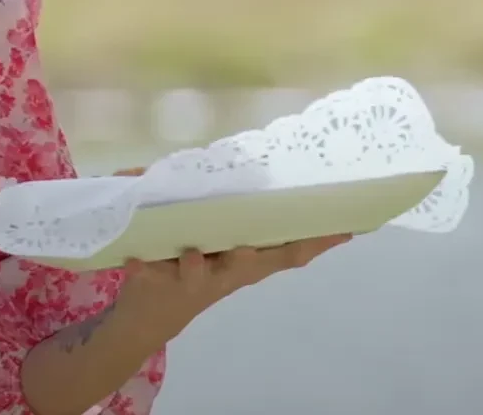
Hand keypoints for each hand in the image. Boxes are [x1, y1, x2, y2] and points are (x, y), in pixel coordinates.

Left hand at [107, 166, 355, 336]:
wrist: (148, 318)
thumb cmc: (190, 268)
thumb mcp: (219, 244)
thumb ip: (232, 213)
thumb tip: (256, 166)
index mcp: (244, 263)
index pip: (286, 252)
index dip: (316, 242)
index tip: (347, 227)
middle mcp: (223, 274)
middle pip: (247, 265)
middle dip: (254, 254)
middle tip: (256, 245)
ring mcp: (189, 282)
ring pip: (198, 273)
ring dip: (196, 264)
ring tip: (192, 255)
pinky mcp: (154, 285)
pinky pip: (148, 274)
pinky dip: (142, 267)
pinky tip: (136, 260)